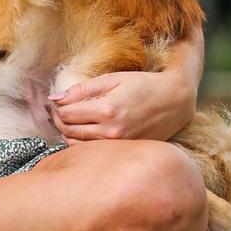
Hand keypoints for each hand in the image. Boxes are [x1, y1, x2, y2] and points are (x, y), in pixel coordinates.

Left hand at [47, 68, 196, 142]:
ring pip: (78, 144)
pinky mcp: (124, 151)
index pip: (66, 114)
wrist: (175, 101)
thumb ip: (81, 89)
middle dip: (59, 119)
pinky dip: (82, 142)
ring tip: (72, 119)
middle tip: (59, 110)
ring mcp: (118, 145)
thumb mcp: (111, 80)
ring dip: (68, 132)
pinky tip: (85, 130)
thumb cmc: (143, 85)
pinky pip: (93, 150)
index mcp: (106, 111)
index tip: (56, 101)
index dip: (56, 107)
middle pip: (69, 131)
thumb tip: (55, 98)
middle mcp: (111, 132)